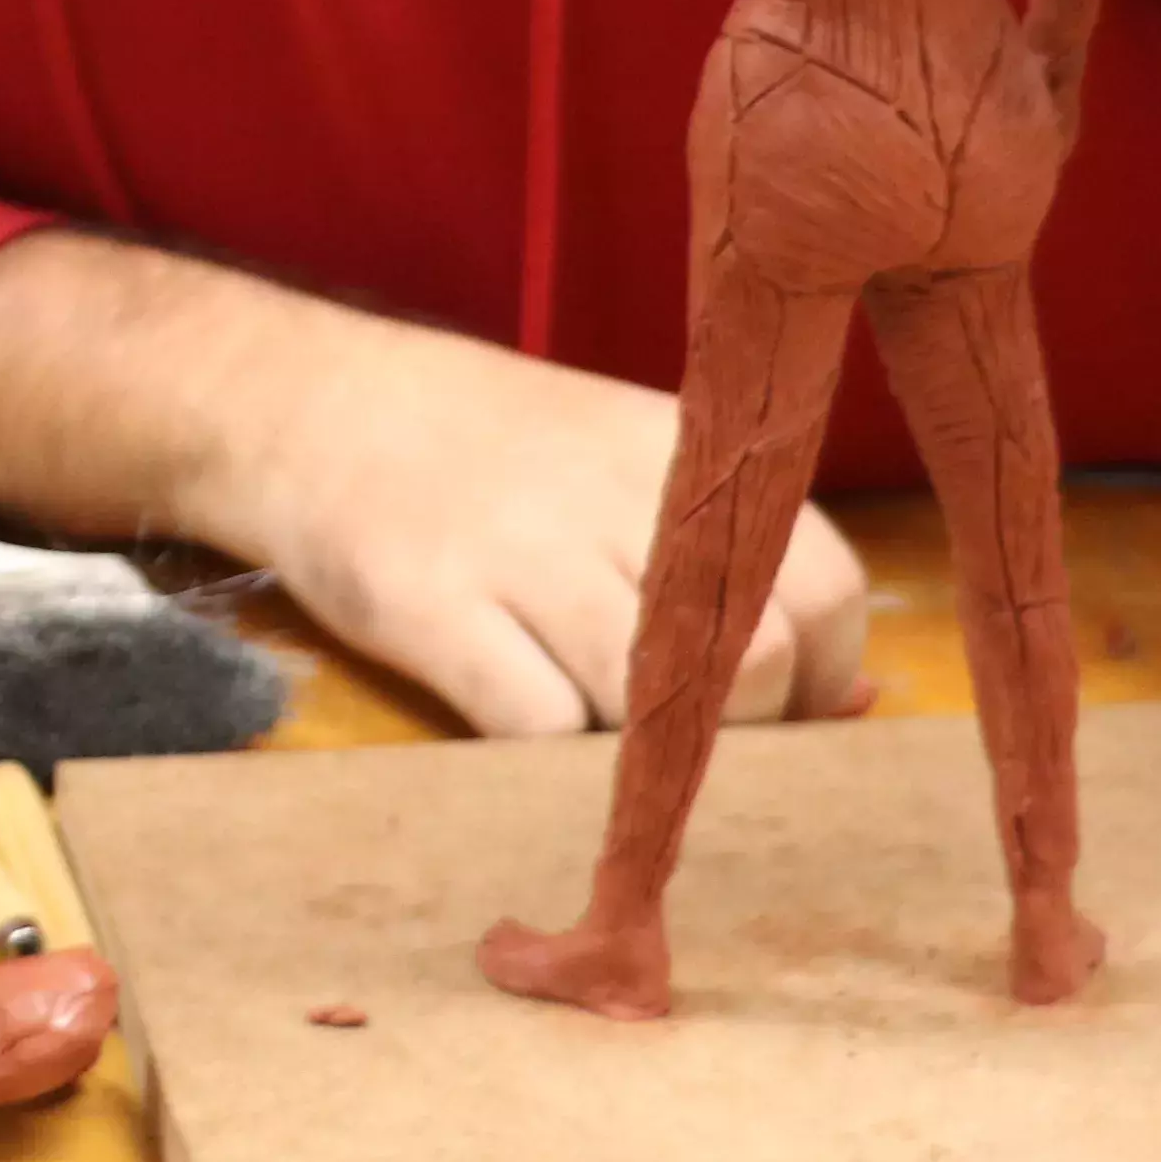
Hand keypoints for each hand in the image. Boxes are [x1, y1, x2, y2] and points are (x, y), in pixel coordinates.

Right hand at [188, 304, 867, 735]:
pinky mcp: (429, 604)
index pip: (824, 585)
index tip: (778, 720)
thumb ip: (725, 560)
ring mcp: (518, 550)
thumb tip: (853, 702)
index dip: (820, 681)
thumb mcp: (617, 461)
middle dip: (745, 735)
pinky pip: (536, 725)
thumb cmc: (484, 452)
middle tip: (690, 755)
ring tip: (605, 757)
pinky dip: (546, 761)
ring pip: (658, 702)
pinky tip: (519, 738)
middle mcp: (612, 496)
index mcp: (677, 451)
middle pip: (760, 657)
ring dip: (647, 761)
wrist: (307, 399)